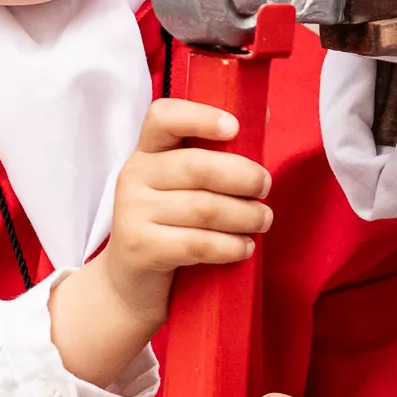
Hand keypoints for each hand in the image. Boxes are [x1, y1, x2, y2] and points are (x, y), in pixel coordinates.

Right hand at [46, 99, 272, 384]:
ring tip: (263, 220)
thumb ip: (214, 155)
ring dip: (245, 215)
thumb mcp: (182, 185)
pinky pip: (197, 244)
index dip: (199, 117)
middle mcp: (134, 175)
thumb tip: (264, 116)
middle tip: (265, 188)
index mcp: (147, 151)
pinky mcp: (140, 248)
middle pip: (199, 167)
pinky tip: (245, 247)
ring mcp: (132, 212)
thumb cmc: (170, 224)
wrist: (130, 280)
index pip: (163, 117)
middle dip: (244, 177)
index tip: (233, 128)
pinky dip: (230, 246)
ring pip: (204, 208)